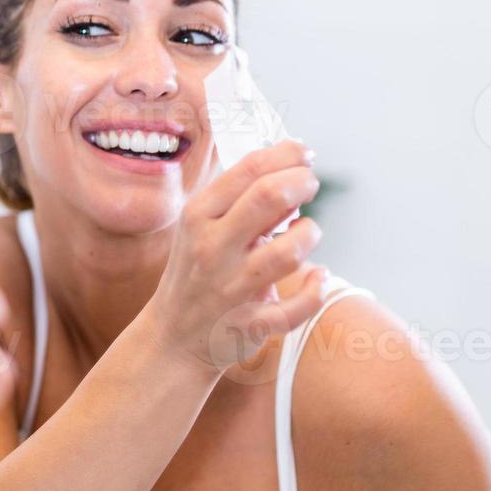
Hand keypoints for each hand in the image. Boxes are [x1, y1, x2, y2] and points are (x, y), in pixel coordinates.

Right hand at [147, 139, 328, 375]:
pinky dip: (316, 290)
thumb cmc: (196, 271)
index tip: (303, 154)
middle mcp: (212, 248)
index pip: (248, 170)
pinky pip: (298, 306)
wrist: (173, 336)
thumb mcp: (201, 228)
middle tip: (310, 184)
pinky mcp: (251, 322)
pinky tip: (317, 278)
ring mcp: (231, 287)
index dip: (286, 155)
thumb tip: (289, 171)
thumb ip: (238, 200)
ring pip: (290, 251)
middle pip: (269, 196)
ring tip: (306, 232)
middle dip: (302, 182)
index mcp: (198, 216)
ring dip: (310, 233)